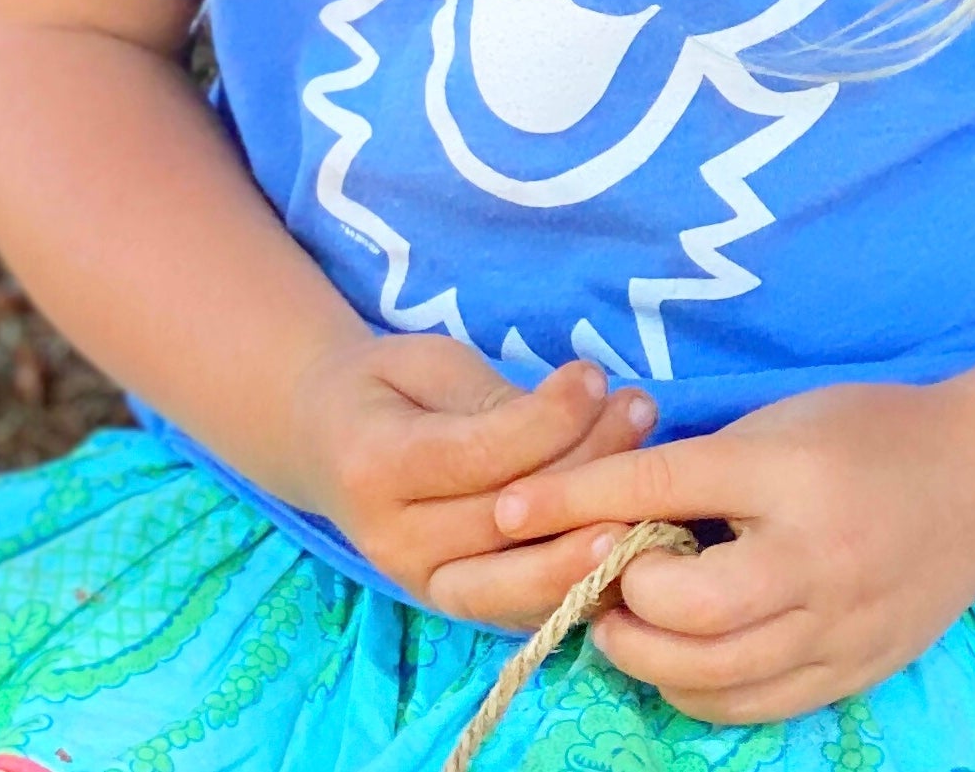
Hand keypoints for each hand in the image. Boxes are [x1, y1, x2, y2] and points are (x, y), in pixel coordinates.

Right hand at [281, 334, 656, 627]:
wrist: (327, 446)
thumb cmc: (385, 388)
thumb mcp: (427, 364)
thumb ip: (492, 397)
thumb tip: (576, 413)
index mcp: (377, 468)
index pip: (478, 456)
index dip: (547, 420)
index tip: (593, 376)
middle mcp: (396, 543)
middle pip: (511, 518)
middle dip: (587, 465)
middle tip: (639, 409)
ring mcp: (426, 587)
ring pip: (527, 577)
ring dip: (598, 526)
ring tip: (647, 469)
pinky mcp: (457, 609)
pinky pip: (532, 606)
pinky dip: (586, 575)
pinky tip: (631, 529)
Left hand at [430, 381, 974, 721]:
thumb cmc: (868, 432)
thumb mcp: (782, 421)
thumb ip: (702, 467)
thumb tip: (604, 506)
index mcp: (787, 471)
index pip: (657, 488)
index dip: (573, 499)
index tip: (504, 509)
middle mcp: (812, 556)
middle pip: (679, 605)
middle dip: (616, 597)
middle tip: (594, 576)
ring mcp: (836, 625)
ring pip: (707, 672)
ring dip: (644, 651)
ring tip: (626, 619)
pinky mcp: (848, 673)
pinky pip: (749, 705)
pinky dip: (696, 689)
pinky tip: (680, 656)